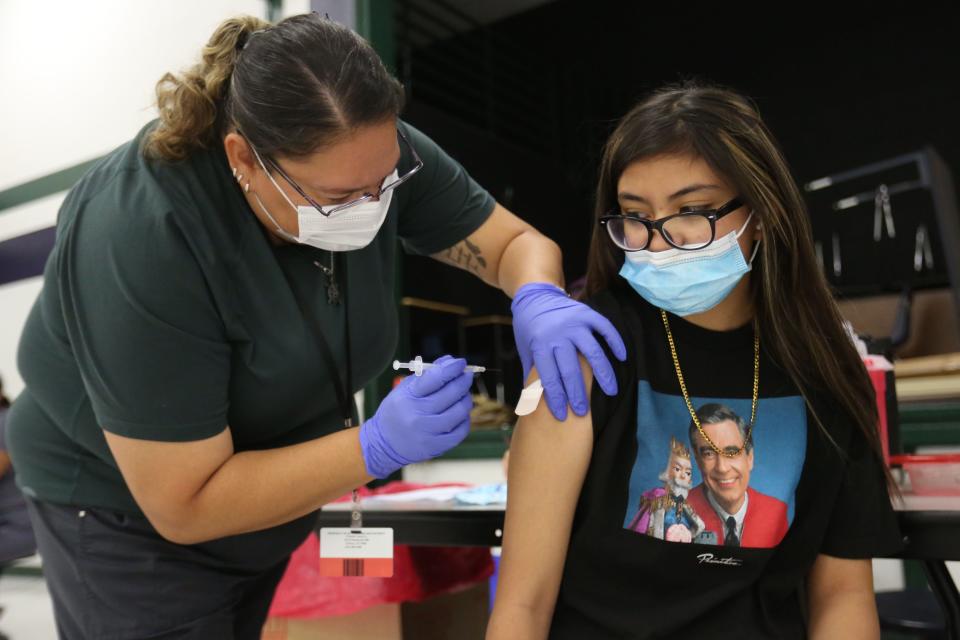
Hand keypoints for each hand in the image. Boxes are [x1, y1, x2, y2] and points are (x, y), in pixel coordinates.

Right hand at [359, 355, 473, 477]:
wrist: (384, 444)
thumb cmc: (398, 411)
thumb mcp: (404, 389)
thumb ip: (427, 375)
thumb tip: (450, 362)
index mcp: (408, 397)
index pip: (435, 378)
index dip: (451, 368)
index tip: (460, 362)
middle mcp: (417, 415)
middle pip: (451, 394)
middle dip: (463, 381)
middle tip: (466, 375)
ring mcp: (427, 432)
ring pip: (459, 412)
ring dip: (466, 399)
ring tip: (463, 395)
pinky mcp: (436, 446)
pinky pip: (460, 431)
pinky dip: (464, 419)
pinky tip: (460, 414)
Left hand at [511, 283, 626, 419]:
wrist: (535, 295)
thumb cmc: (528, 328)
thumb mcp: (525, 349)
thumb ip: (532, 373)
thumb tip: (531, 403)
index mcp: (540, 345)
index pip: (548, 377)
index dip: (555, 398)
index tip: (561, 416)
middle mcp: (558, 334)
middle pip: (570, 369)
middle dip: (577, 394)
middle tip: (583, 413)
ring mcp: (574, 323)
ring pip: (592, 352)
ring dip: (602, 374)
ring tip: (611, 391)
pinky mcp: (587, 313)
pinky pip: (605, 329)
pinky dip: (615, 342)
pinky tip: (622, 358)